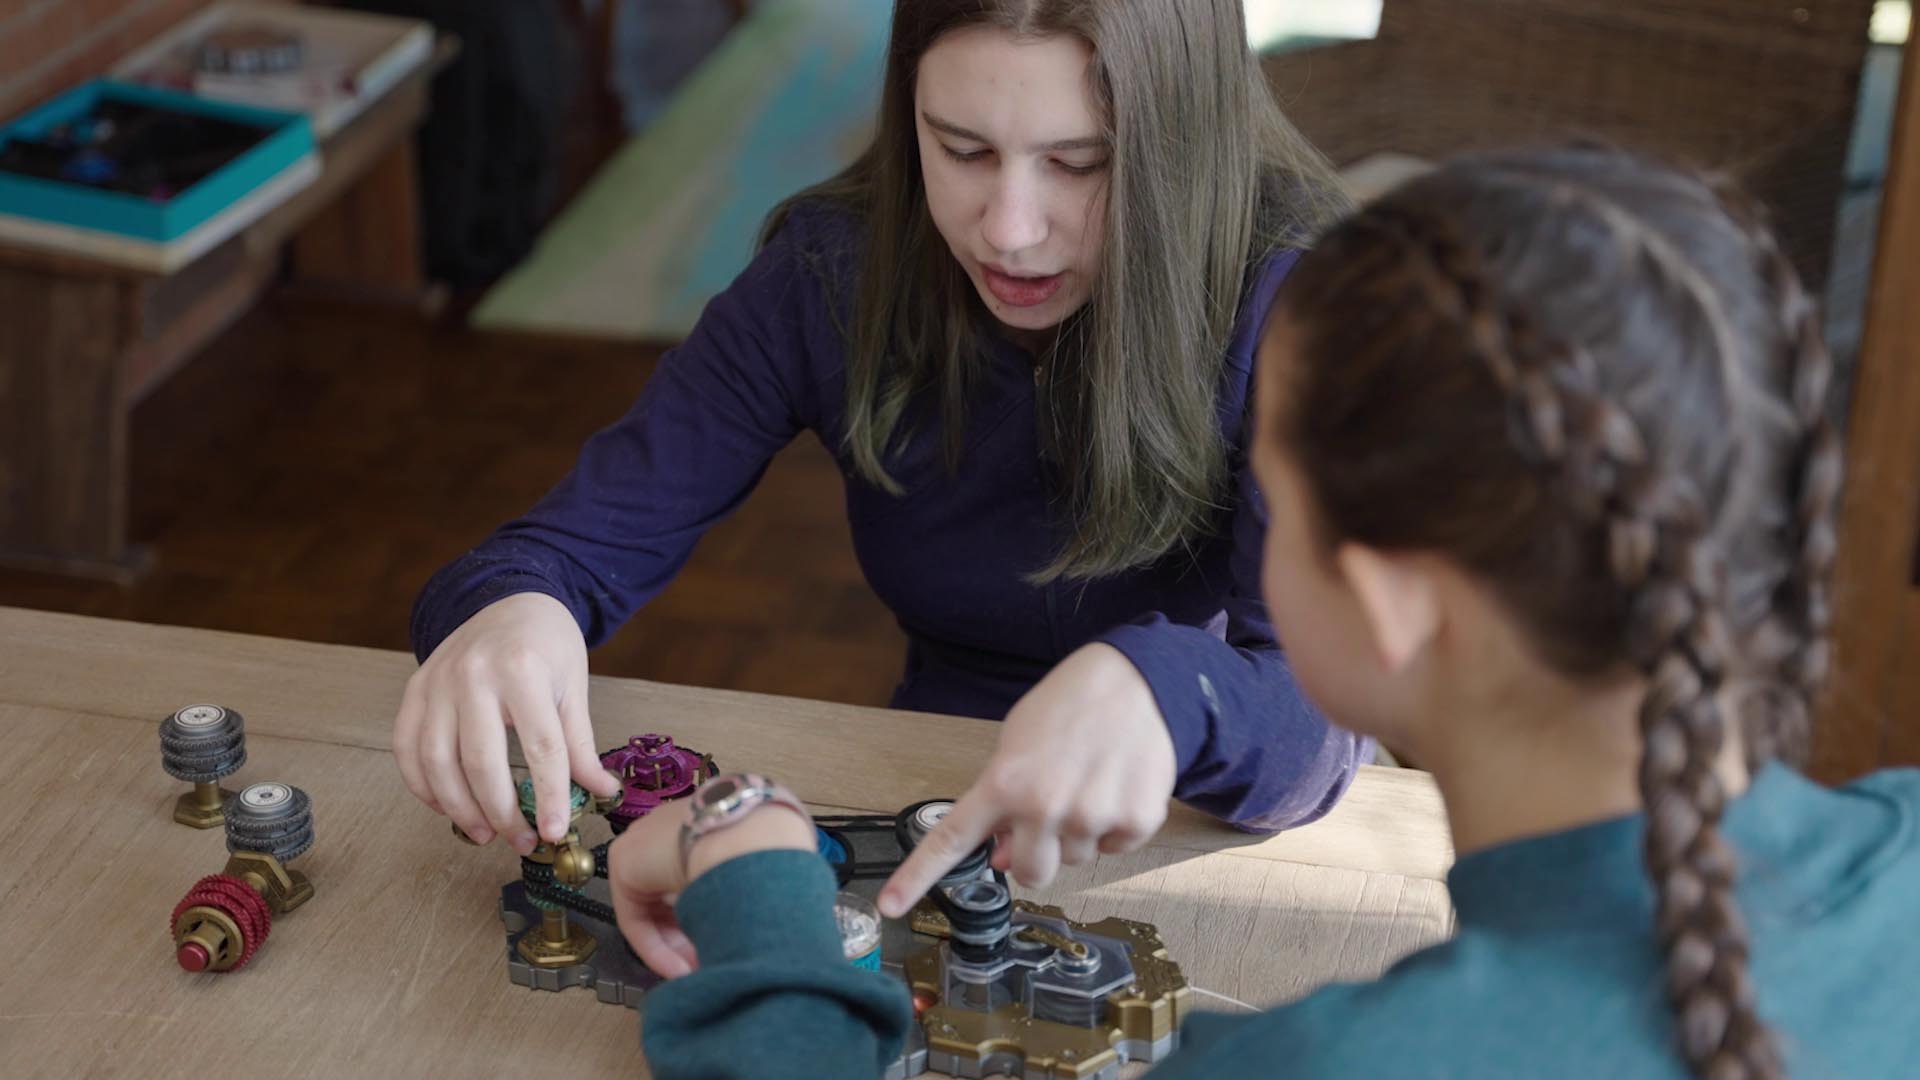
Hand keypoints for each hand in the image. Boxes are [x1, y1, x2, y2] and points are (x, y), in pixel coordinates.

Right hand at [392, 592, 621, 853]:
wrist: (510, 600)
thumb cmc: (547, 645)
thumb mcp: (573, 687)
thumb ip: (580, 744)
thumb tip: (600, 794)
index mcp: (523, 670)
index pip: (540, 747)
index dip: (548, 796)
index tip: (555, 831)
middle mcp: (473, 675)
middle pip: (481, 761)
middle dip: (501, 811)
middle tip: (521, 840)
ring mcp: (437, 682)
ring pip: (437, 761)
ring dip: (459, 808)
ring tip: (485, 833)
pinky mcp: (414, 690)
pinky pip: (407, 749)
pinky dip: (423, 787)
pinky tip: (448, 807)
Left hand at [607, 794, 816, 977]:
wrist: (749, 838)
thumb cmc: (766, 851)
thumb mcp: (755, 872)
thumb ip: (741, 891)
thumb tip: (750, 924)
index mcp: (700, 822)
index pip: (694, 876)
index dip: (708, 915)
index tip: (726, 941)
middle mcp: (668, 829)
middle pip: (669, 897)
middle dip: (690, 936)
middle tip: (710, 964)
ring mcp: (642, 840)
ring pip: (654, 909)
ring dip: (676, 947)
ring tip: (698, 973)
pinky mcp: (624, 861)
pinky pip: (637, 915)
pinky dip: (656, 948)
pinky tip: (681, 970)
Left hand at [877, 644, 1174, 916]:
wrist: (1139, 680)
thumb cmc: (1071, 705)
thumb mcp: (1018, 742)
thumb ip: (1004, 801)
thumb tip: (1003, 857)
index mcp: (1005, 783)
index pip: (952, 839)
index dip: (917, 877)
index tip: (889, 906)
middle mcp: (1045, 807)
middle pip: (1028, 872)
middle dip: (1034, 852)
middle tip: (1049, 813)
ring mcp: (1092, 818)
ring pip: (1074, 859)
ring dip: (1077, 833)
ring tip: (1089, 782)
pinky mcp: (1135, 822)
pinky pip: (1114, 848)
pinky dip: (1115, 825)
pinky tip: (1116, 785)